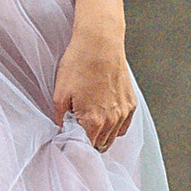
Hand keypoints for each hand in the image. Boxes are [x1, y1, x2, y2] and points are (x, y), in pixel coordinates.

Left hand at [53, 7, 135, 151]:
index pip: (85, 148)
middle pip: (100, 146)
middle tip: (78, 129)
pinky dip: (114, 127)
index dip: (75, 144)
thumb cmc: (79, 64)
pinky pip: (123, 126)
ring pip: (112, 138)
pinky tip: (104, 118)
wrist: (100, 43)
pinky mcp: (131, 103)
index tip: (69, 137)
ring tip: (89, 122)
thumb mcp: (60, 92)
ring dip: (101, 135)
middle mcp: (112, 121)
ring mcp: (124, 112)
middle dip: (88, 141)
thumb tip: (62, 128)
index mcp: (93, 121)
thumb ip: (60, 117)